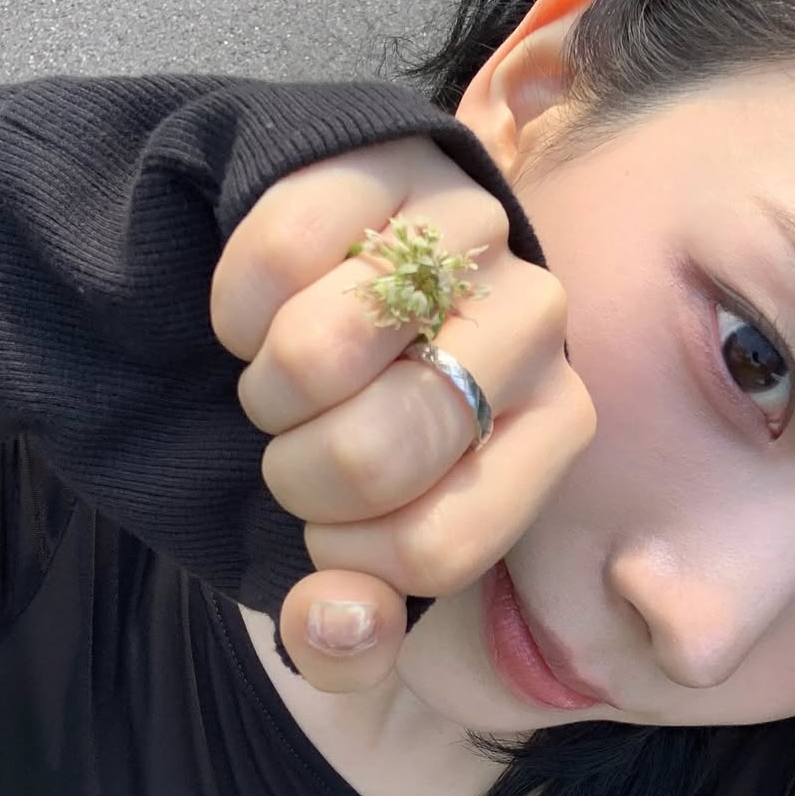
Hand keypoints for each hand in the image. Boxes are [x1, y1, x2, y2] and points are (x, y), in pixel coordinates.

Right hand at [210, 135, 594, 692]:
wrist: (329, 296)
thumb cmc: (364, 436)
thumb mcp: (362, 556)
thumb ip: (353, 639)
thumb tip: (339, 621)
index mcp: (557, 428)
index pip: (435, 548)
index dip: (347, 556)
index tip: (332, 528)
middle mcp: (537, 322)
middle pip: (379, 453)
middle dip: (301, 473)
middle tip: (298, 443)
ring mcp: (468, 227)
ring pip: (320, 351)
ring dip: (267, 388)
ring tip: (288, 378)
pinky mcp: (386, 157)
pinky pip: (274, 256)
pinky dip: (238, 306)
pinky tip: (268, 310)